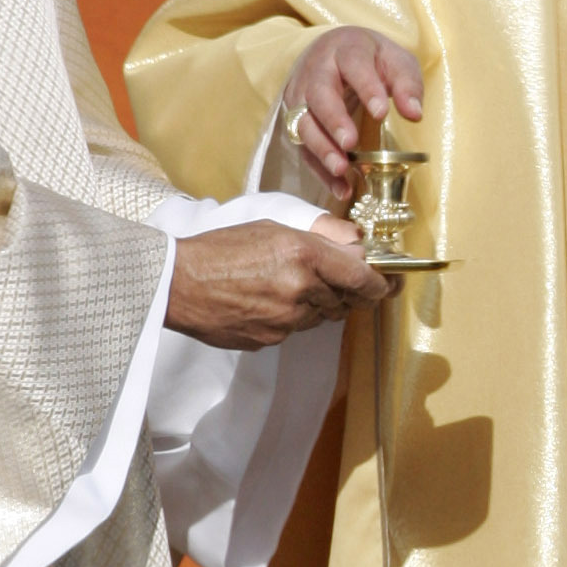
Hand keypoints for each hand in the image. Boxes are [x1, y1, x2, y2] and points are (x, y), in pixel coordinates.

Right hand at [168, 215, 392, 350]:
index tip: (389, 285)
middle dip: (342, 291)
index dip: (381, 285)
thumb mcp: (273, 227)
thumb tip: (357, 246)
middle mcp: (300, 289)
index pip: (361, 278)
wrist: (177, 283)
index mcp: (303, 255)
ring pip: (319, 316)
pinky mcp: (271, 339)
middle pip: (344, 300)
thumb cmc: (220, 249)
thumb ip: (320, 238)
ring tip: (280, 285)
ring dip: (313, 304)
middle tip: (327, 279)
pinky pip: (294, 329)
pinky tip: (263, 301)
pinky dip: (288, 317)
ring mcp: (285, 320)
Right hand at [280, 27, 425, 199]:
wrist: (334, 52)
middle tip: (349, 142)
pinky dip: (319, 169)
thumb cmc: (371, 59)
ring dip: (321, 148)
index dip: (367, 89)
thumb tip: (414, 114)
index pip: (354, 65)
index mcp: (345, 50)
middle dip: (334, 120)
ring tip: (341, 169)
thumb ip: (407, 84)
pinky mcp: (296, 119)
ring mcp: (301, 95)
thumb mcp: (395, 60)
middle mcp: (317, 70)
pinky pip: (303, 146)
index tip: (381, 113)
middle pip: (319, 94)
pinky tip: (340, 187)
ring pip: (303, 122)